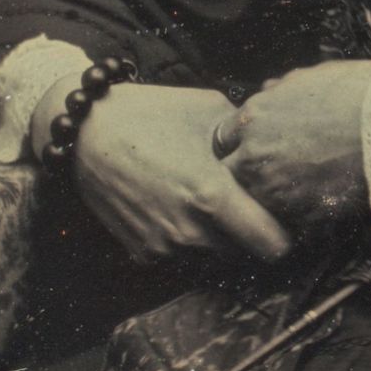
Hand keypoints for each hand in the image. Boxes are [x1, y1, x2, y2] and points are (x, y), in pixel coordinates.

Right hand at [54, 80, 289, 263]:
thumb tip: (274, 149)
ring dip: (221, 240)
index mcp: (213, 196)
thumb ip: (248, 138)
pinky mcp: (143, 254)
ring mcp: (164, 248)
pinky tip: (181, 208)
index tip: (284, 217)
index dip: (286, 232)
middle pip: (246, 255)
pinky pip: (183, 259)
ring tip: (211, 204)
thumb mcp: (210, 111)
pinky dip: (189, 242)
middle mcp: (190, 232)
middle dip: (252, 235)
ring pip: (215, 260)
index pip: (273, 244)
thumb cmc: (151, 114)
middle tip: (248, 206)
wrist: (84, 133)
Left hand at [216, 62, 370, 241]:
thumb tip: (270, 90)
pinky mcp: (299, 217)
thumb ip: (284, 88)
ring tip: (296, 196)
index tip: (258, 148)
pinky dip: (297, 219)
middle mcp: (255, 155)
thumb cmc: (362, 94)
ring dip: (270, 200)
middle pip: (231, 175)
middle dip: (246, 176)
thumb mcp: (318, 75)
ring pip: (255, 203)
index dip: (241, 144)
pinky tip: (317, 210)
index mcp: (254, 117)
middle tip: (273, 176)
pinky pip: (287, 224)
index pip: (224, 139)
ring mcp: (275, 190)